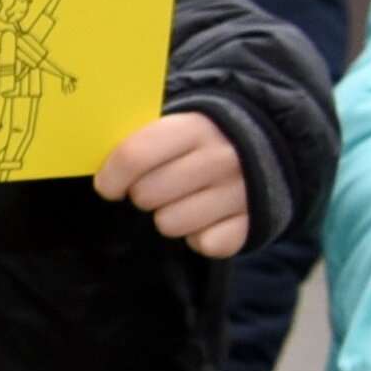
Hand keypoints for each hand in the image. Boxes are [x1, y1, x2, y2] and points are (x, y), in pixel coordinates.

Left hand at [94, 112, 254, 258]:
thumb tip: (99, 168)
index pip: (134, 156)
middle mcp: (221, 158)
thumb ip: (143, 141)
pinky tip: (209, 218)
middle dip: (142, 195)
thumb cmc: (202, 142)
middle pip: (147, 195)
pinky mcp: (252, 224)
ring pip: (170, 224)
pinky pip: (204, 245)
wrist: (271, 147)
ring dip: (169, 217)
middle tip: (156, 188)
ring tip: (185, 200)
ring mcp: (240, 192)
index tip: (107, 185)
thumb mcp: (178, 126)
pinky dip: (200, 237)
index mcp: (195, 127)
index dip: (110, 177)